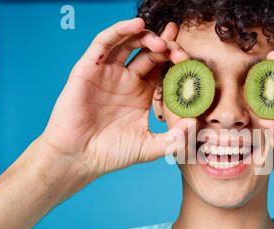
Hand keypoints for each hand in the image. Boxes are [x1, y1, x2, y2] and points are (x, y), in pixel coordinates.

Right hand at [40, 18, 190, 178]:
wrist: (79, 157)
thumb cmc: (111, 153)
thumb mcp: (149, 147)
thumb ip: (173, 139)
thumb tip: (194, 125)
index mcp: (140, 94)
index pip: (161, 68)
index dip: (174, 59)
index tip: (188, 57)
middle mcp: (125, 80)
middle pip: (148, 52)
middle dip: (165, 45)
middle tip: (178, 47)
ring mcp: (107, 73)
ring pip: (128, 43)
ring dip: (146, 37)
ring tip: (162, 42)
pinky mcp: (88, 69)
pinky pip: (104, 43)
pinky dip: (119, 30)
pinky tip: (136, 25)